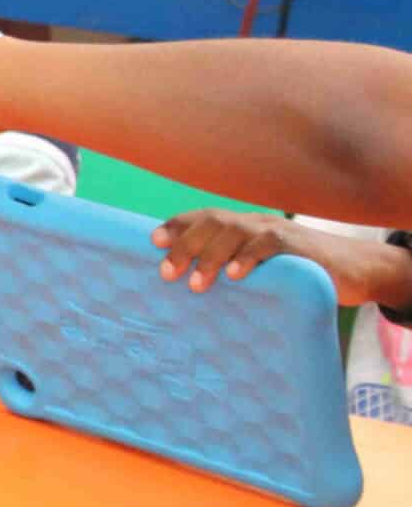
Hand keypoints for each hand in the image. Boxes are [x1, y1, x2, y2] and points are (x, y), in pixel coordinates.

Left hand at [154, 209, 411, 307]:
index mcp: (242, 228)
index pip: (204, 217)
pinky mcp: (300, 247)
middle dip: (185, 245)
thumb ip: (229, 272)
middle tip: (167, 274)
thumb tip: (189, 289)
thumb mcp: (258, 272)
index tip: (152, 242)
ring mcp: (277, 232)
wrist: (354, 271)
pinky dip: (249, 257)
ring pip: (235, 231)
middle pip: (212, 222)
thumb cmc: (297, 275)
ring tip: (195, 283)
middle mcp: (255, 224)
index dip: (177, 226)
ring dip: (210, 256)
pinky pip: (270, 244)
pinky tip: (235, 275)